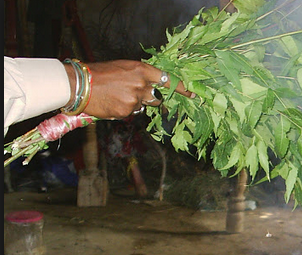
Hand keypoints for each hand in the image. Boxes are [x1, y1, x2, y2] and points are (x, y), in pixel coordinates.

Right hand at [63, 59, 193, 118]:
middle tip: (130, 92)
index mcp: (142, 70)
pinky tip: (112, 103)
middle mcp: (142, 84)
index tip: (193, 94)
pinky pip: (132, 113)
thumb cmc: (100, 73)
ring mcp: (135, 99)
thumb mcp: (124, 67)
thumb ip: (140, 76)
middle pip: (156, 96)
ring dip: (134, 103)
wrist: (80, 84)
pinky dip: (125, 110)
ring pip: (143, 106)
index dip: (181, 88)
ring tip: (116, 95)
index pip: (168, 80)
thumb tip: (152, 87)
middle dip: (148, 97)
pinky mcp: (127, 111)